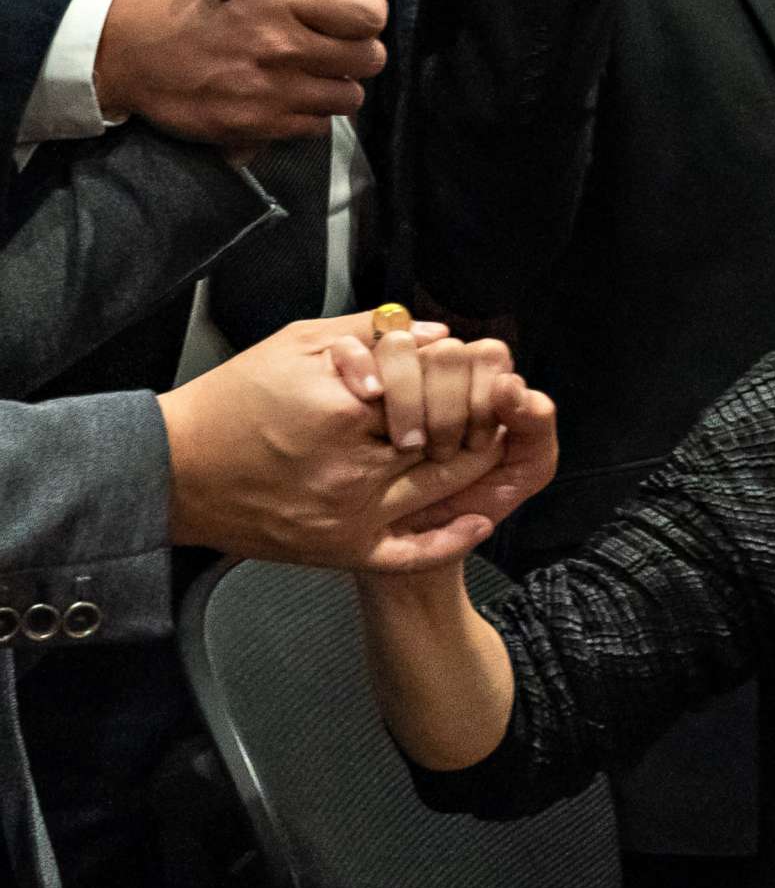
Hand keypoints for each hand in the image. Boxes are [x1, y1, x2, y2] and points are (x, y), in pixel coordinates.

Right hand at [97, 0, 389, 145]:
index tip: (349, 18)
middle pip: (370, 57)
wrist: (125, 54)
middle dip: (359, 53)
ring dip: (336, 87)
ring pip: (350, 95)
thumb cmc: (177, 3)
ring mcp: (275, 87)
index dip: (365, 15)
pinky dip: (309, 116)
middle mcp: (284, 43)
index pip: (368, 12)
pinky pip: (318, 124)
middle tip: (338, 51)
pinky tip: (288, 101)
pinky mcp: (261, 122)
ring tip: (313, 78)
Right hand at [159, 312, 531, 572]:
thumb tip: (433, 333)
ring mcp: (350, 515)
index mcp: (344, 409)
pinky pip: (411, 554)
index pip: (432, 389)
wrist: (170, 471)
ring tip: (488, 446)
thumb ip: (369, 332)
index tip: (462, 371)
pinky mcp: (340, 550)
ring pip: (442, 489)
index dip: (454, 378)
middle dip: (472, 419)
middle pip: (446, 440)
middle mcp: (353, 467)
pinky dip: (450, 540)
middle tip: (490, 407)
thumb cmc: (230, 401)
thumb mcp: (296, 344)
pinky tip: (477, 521)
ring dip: (472, 467)